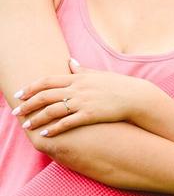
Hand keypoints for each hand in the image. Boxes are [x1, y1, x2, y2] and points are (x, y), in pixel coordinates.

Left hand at [12, 59, 147, 135]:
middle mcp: (77, 88)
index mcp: (77, 78)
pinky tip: (45, 134)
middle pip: (45, 95)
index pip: (47, 81)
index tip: (19, 94)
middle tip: (16, 112)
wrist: (134, 96)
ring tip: (27, 126)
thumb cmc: (116, 85)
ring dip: (37, 118)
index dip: (31, 87)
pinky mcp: (90, 115)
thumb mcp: (97, 74)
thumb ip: (80, 69)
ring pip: (53, 110)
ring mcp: (83, 102)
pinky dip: (54, 128)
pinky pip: (68, 122)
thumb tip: (69, 61)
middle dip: (28, 104)